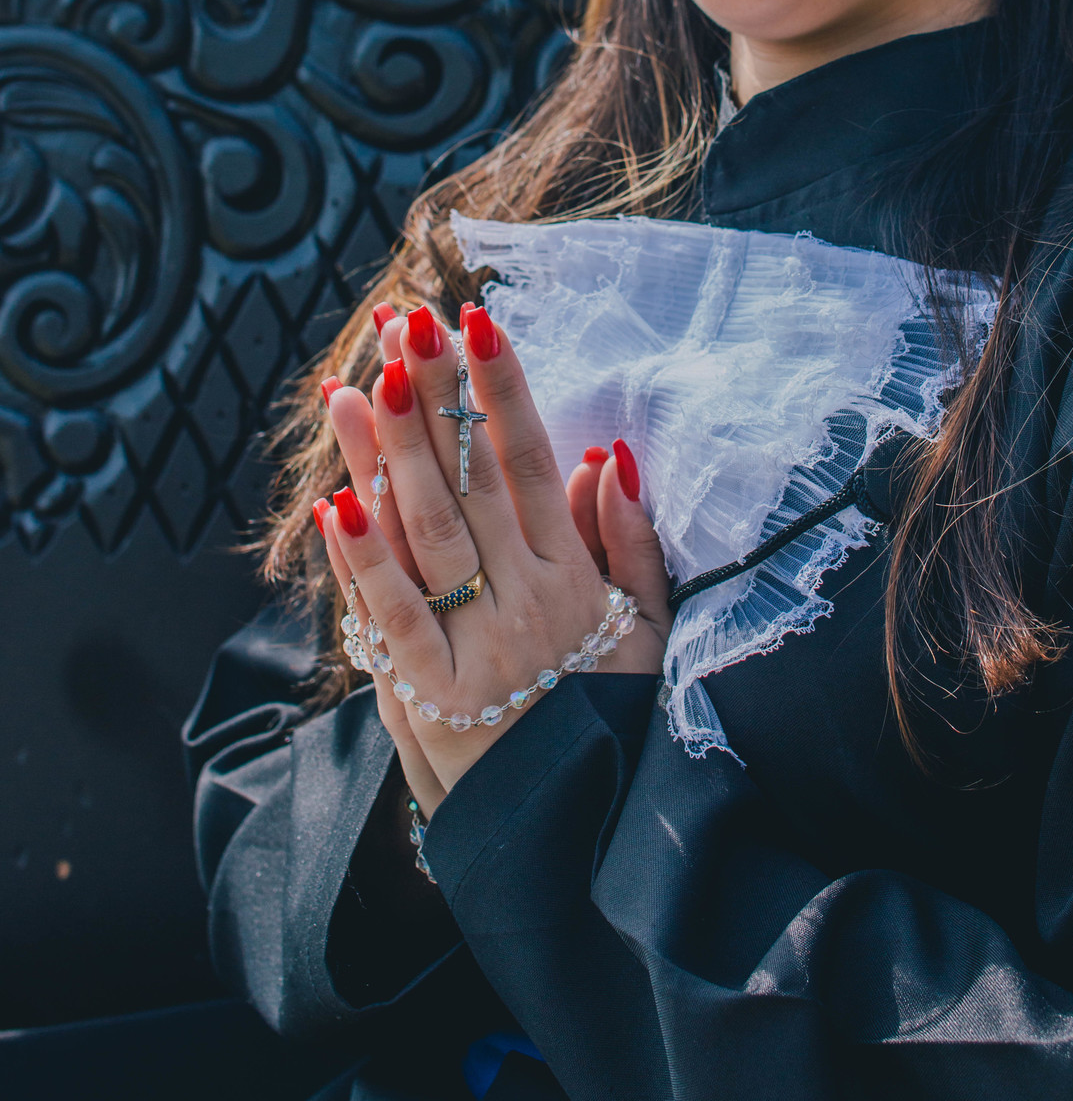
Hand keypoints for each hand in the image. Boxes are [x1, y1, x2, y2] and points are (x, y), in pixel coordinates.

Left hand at [318, 304, 670, 805]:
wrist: (578, 841)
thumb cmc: (610, 724)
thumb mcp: (647, 631)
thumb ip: (633, 543)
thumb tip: (608, 455)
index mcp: (575, 578)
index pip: (532, 462)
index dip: (504, 389)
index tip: (479, 321)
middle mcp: (525, 601)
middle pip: (468, 481)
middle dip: (434, 395)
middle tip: (405, 320)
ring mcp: (473, 647)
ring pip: (425, 533)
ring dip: (388, 452)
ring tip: (356, 382)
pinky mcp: (426, 695)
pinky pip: (390, 617)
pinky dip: (362, 558)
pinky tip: (336, 499)